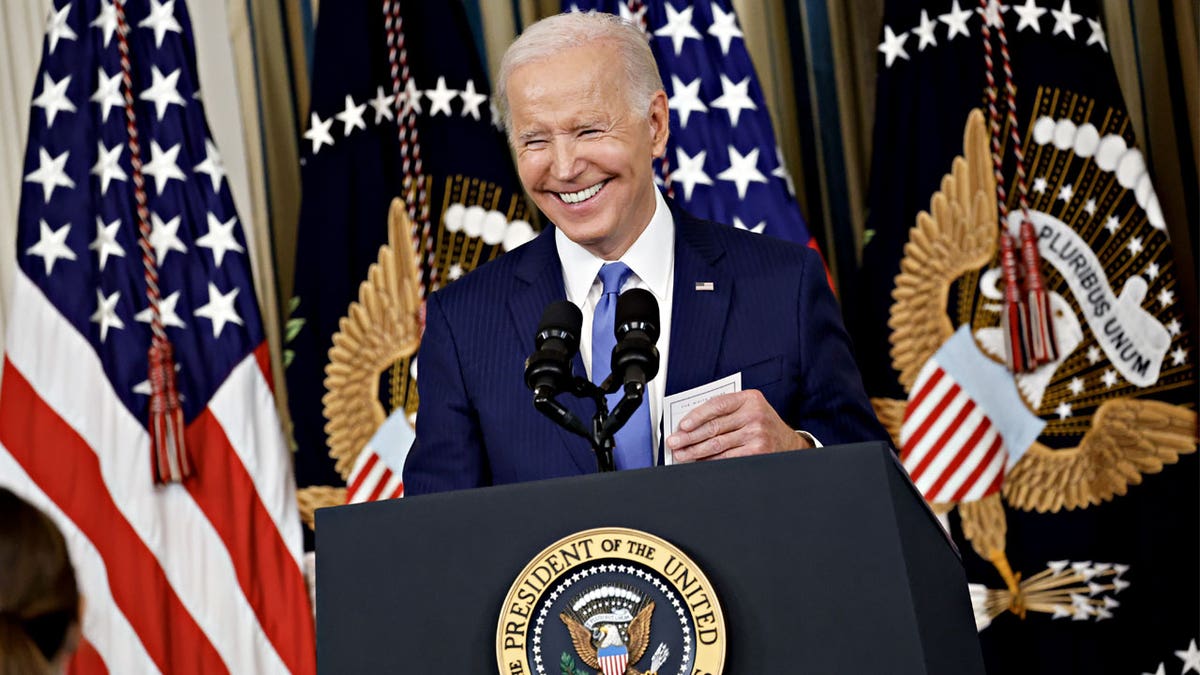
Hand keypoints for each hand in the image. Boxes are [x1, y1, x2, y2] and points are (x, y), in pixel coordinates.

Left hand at [665, 390, 810, 461]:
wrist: (789, 442)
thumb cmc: (762, 424)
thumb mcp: (749, 409)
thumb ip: (725, 411)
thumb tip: (692, 424)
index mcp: (749, 399)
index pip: (717, 405)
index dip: (696, 416)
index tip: (682, 425)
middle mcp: (754, 415)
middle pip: (714, 427)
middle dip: (689, 436)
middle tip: (675, 442)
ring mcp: (756, 434)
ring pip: (717, 444)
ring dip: (695, 451)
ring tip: (682, 454)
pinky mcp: (757, 452)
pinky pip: (726, 457)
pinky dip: (709, 460)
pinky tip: (699, 461)